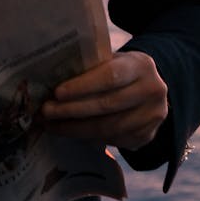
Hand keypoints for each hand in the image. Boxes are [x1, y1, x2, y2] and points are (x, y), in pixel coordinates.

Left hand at [41, 51, 167, 150]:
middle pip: (107, 105)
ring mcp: (152, 116)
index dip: (82, 86)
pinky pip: (113, 140)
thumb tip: (50, 80)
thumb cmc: (120, 70)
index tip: (57, 93)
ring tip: (53, 125)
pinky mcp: (147, 136)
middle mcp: (152, 91)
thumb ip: (91, 67)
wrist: (150, 87)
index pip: (110, 76)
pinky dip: (90, 138)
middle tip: (47, 112)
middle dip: (72, 110)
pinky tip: (72, 132)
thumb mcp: (112, 60)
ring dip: (76, 129)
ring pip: (109, 128)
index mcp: (141, 65)